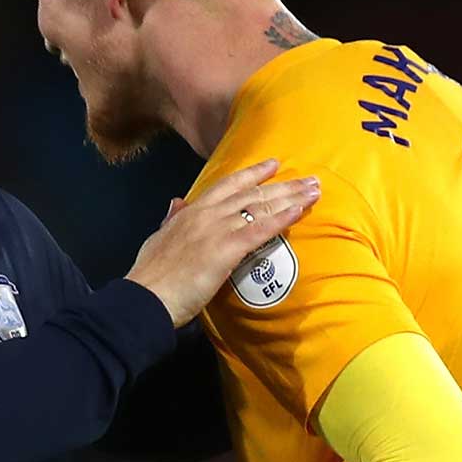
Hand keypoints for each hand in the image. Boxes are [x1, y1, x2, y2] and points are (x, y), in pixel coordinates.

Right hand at [125, 160, 319, 327]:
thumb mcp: (159, 239)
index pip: (227, 185)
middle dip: (283, 184)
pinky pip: (261, 228)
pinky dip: (283, 217)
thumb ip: (171, 221)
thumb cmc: (151, 276)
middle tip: (309, 178)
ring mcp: (218, 228)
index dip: (252, 174)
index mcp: (191, 212)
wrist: (145, 296)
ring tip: (315, 189)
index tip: (273, 164)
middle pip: (252, 193)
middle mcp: (207, 214)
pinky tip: (301, 209)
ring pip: (261, 206)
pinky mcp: (227, 248)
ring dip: (291, 196)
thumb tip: (176, 204)